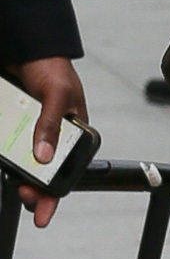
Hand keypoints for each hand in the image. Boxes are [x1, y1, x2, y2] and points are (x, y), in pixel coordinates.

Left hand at [9, 55, 86, 228]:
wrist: (26, 48)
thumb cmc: (52, 68)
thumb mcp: (57, 95)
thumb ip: (50, 125)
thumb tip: (44, 155)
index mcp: (74, 133)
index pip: (67, 170)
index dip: (54, 192)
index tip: (42, 210)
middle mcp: (53, 136)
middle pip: (43, 171)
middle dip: (33, 188)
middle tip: (23, 196)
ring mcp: (32, 132)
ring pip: (24, 160)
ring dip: (17, 171)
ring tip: (12, 178)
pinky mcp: (14, 126)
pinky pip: (9, 144)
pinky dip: (6, 153)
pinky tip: (5, 158)